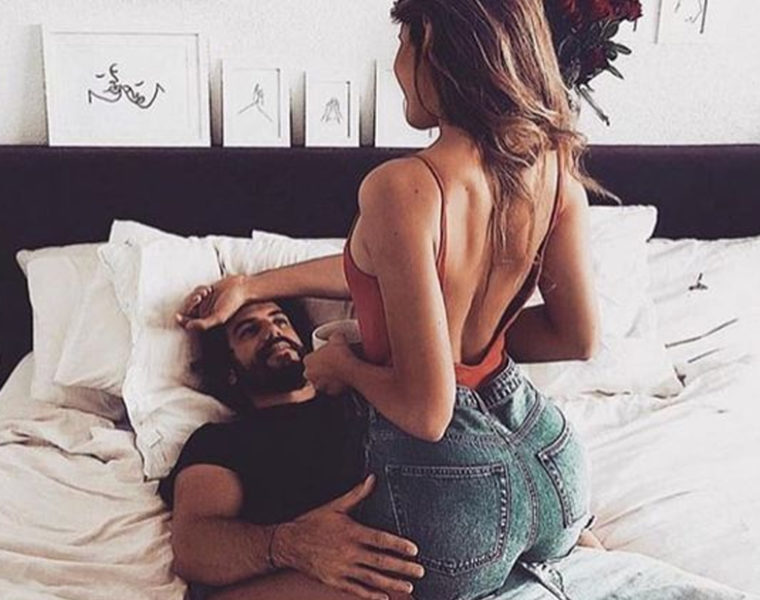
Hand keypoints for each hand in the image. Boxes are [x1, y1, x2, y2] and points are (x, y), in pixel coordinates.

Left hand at [176, 275, 251, 330]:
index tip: (178, 316)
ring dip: (197, 294)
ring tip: (207, 292)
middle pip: (189, 308)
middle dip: (192, 302)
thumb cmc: (233, 303)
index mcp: (207, 320)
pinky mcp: (207, 292)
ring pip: (192, 298)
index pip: (190, 323)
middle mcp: (205, 312)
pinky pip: (197, 290)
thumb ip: (204, 324)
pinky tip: (209, 289)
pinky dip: (200, 288)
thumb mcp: (219, 317)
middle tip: (200, 298)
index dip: (183, 320)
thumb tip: (188, 326)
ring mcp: (206, 302)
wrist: (241, 287)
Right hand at [273, 474, 424, 599]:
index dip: (398, 545)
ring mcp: (342, 569)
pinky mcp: (334, 581)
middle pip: (380, 561)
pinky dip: (371, 595)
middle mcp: (348, 552)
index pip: (380, 539)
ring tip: (409, 586)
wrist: (288, 543)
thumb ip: (357, 494)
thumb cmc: (312, 522)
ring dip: (392, 583)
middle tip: (420, 571)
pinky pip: (356, 589)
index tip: (414, 550)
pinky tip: (384, 597)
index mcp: (351, 532)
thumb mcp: (335, 506)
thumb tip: (372, 478)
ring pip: (372, 578)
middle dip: (402, 567)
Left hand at [303, 333, 354, 395]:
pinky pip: (332, 388)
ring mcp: (319, 385)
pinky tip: (343, 379)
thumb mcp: (337, 337)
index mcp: (307, 360)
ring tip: (337, 371)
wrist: (351, 370)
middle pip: (313, 371)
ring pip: (321, 381)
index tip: (326, 353)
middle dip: (320, 368)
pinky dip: (336, 385)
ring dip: (327, 377)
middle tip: (331, 362)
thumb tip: (337, 335)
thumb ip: (334, 336)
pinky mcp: (329, 392)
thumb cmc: (341, 355)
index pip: (309, 358)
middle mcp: (310, 374)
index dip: (318, 355)